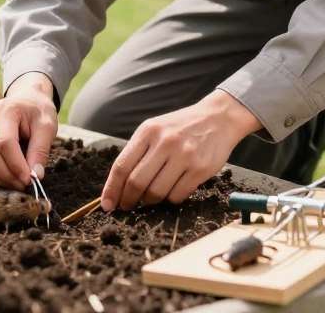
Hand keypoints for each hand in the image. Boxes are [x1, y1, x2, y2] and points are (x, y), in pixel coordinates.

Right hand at [0, 72, 57, 190]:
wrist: (27, 99)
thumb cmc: (38, 112)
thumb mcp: (47, 126)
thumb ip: (41, 150)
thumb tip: (35, 176)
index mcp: (5, 110)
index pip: (5, 143)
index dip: (16, 165)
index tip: (30, 180)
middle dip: (7, 175)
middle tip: (24, 185)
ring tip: (18, 183)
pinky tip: (8, 178)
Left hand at [100, 90, 261, 211]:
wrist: (218, 118)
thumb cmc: (180, 127)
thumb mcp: (155, 129)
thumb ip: (138, 152)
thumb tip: (118, 185)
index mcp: (147, 131)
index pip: (122, 166)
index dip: (111, 189)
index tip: (106, 205)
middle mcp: (164, 142)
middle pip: (136, 182)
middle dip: (128, 200)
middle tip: (127, 207)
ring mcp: (183, 155)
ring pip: (156, 192)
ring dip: (150, 201)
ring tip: (150, 198)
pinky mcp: (200, 169)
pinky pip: (177, 195)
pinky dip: (170, 200)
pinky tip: (170, 193)